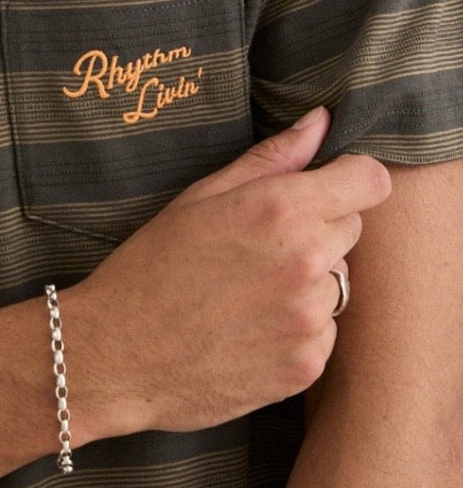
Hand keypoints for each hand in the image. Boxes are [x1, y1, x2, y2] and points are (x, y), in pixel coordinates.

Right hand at [62, 107, 391, 434]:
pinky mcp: (307, 366)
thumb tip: (321, 120)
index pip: (369, 181)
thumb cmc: (151, 265)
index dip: (351, 179)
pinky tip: (249, 328)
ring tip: (248, 291)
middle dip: (319, 229)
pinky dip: (299, 330)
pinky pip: (325, 333)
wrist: (119, 354)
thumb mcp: (201, 196)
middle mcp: (305, 261)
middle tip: (259, 245)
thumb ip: (272, 157)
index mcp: (279, 209)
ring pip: (339, 283)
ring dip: (309, 282)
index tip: (327, 186)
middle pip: (352, 229)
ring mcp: (308, 319)